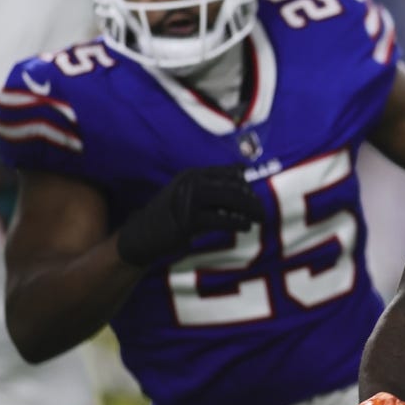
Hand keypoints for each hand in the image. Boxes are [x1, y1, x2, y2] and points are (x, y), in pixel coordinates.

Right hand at [116, 165, 262, 266]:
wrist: (142, 235)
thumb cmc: (172, 215)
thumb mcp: (190, 193)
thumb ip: (214, 183)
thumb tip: (243, 169)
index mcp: (193, 174)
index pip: (229, 173)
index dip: (246, 185)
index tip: (254, 197)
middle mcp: (191, 182)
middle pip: (233, 186)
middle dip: (252, 199)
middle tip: (262, 212)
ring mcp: (189, 200)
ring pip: (231, 200)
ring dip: (250, 210)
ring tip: (259, 218)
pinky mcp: (189, 220)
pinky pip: (222, 219)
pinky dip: (238, 222)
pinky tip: (245, 226)